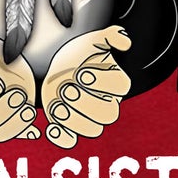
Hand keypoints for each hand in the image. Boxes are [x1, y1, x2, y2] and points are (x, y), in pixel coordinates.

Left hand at [40, 25, 131, 147]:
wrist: (61, 64)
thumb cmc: (80, 53)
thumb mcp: (92, 40)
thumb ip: (110, 37)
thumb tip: (125, 40)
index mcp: (115, 81)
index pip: (119, 88)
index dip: (101, 82)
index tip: (82, 72)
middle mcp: (107, 102)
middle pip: (108, 114)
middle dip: (86, 103)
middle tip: (67, 88)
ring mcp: (89, 117)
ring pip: (92, 130)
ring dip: (74, 120)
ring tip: (58, 103)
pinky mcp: (72, 127)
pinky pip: (72, 141)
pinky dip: (62, 138)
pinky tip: (52, 127)